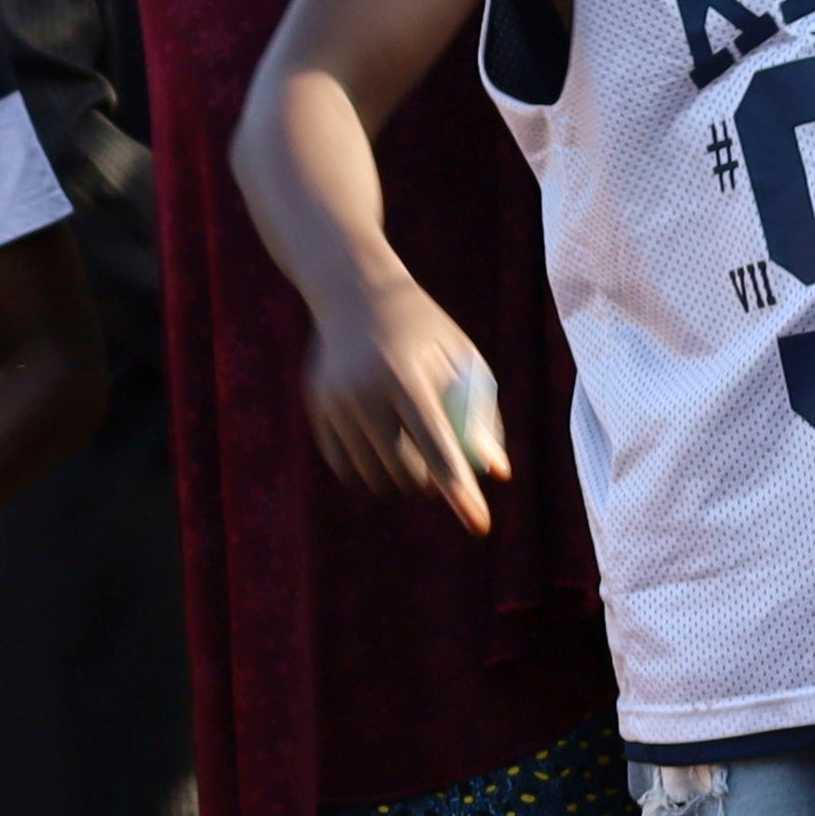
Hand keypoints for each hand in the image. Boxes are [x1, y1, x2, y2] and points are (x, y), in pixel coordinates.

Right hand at [301, 265, 502, 535]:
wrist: (355, 292)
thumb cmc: (423, 329)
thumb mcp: (462, 359)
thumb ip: (482, 415)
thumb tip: (497, 474)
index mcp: (404, 375)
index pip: (438, 445)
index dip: (459, 488)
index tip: (479, 523)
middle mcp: (363, 390)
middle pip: (404, 469)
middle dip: (428, 483)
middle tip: (439, 471)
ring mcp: (334, 401)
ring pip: (374, 474)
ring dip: (400, 479)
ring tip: (414, 455)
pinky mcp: (317, 408)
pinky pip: (346, 465)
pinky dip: (369, 469)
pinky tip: (383, 447)